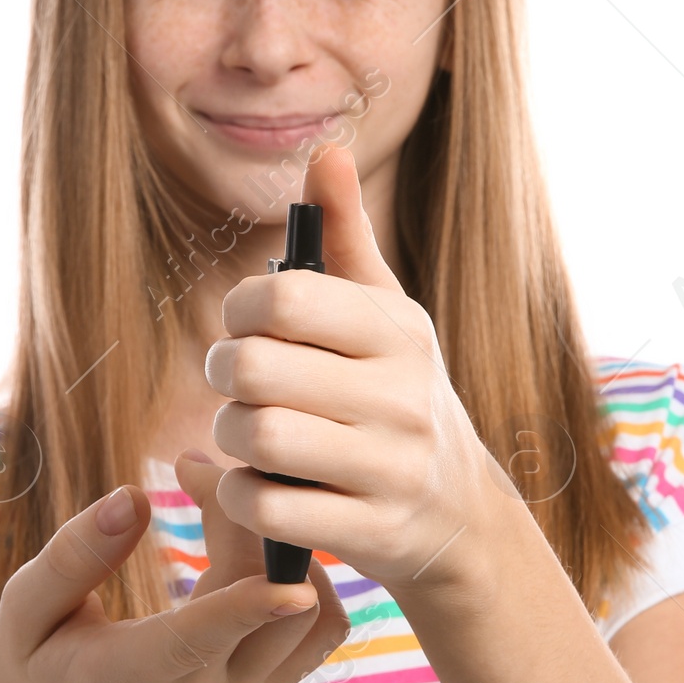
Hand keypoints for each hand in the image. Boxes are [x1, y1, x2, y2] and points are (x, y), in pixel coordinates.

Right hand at [0, 482, 348, 682]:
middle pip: (269, 605)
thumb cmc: (41, 660)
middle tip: (196, 469)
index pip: (198, 642)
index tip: (291, 583)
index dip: (247, 608)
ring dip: (285, 545)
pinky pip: (323, 626)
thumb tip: (134, 497)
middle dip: (248, 521)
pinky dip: (312, 572)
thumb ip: (73, 557)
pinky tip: (263, 540)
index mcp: (131, 678)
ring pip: (312, 614)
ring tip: (230, 503)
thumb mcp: (25, 612)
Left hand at [204, 144, 514, 596]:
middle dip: (224, 372)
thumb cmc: (396, 392)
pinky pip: (267, 507)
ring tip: (244, 429)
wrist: (459, 515)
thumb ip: (346, 235)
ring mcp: (390, 468)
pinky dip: (240, 493)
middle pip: (256, 367)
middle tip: (232, 379)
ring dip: (229, 435)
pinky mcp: (371, 531)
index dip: (242, 307)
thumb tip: (327, 151)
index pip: (287, 295)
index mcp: (398, 331)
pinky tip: (254, 481)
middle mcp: (401, 396)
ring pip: (258, 437)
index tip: (245, 322)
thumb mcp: (385, 313)